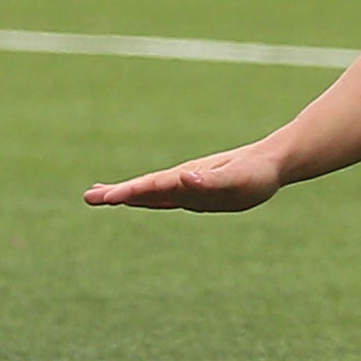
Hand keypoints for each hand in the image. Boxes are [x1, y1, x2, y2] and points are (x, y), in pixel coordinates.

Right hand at [84, 144, 284, 210]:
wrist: (271, 163)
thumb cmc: (256, 174)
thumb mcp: (236, 181)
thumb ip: (211, 182)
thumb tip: (184, 179)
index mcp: (189, 179)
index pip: (154, 187)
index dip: (131, 193)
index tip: (108, 197)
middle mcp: (184, 181)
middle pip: (145, 188)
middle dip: (118, 193)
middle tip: (89, 197)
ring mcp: (186, 185)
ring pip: (150, 190)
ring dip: (124, 194)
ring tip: (98, 196)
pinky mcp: (194, 190)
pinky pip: (163, 194)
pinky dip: (142, 195)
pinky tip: (130, 197)